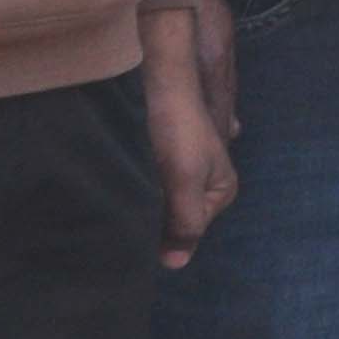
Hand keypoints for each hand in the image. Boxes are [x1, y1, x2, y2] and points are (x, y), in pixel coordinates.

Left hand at [138, 0, 237, 268]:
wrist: (159, 72)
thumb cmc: (176, 126)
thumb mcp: (185, 180)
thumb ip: (184, 223)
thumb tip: (175, 266)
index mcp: (221, 187)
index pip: (190, 230)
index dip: (163, 235)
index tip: (133, 234)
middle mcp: (209, 175)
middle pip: (179, 212)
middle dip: (155, 218)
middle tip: (122, 218)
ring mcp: (189, 159)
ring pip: (164, 194)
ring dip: (144, 198)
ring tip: (117, 200)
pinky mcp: (167, 145)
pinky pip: (151, 175)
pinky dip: (136, 180)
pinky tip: (117, 177)